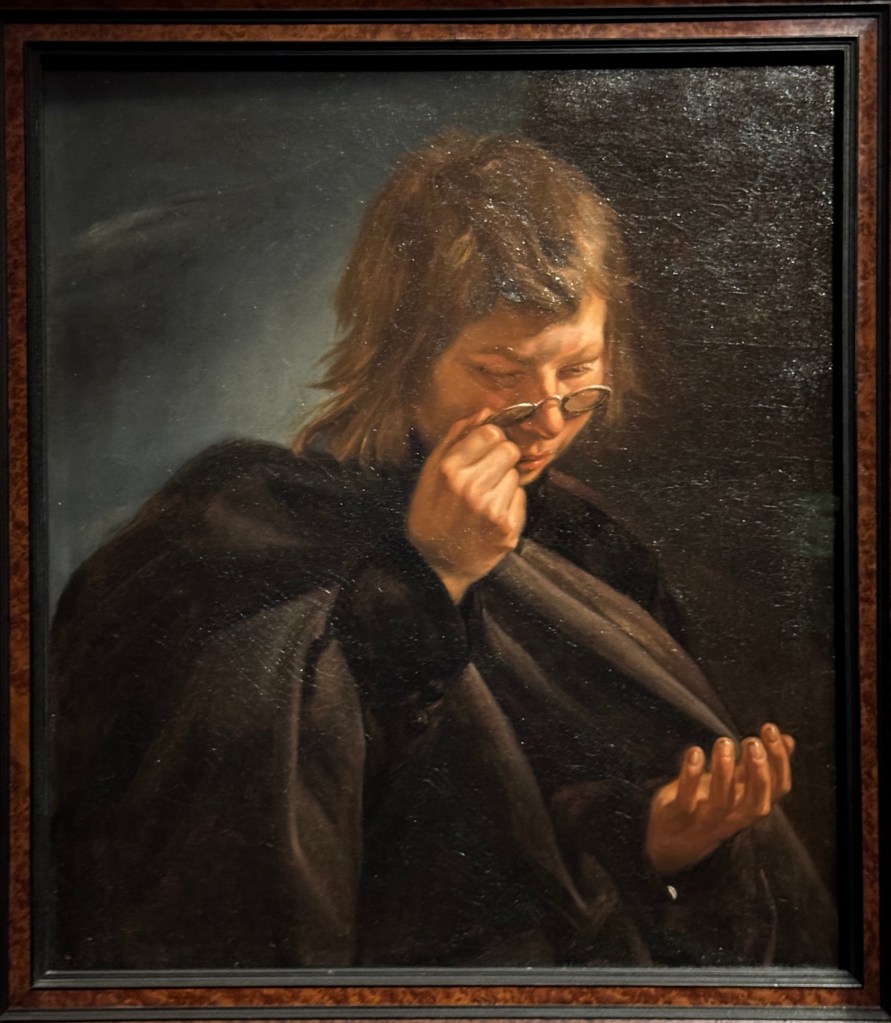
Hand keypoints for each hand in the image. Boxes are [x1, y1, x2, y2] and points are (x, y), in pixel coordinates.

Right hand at [407, 410, 525, 602]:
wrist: (436, 564)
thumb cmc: (431, 514)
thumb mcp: (431, 473)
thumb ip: (456, 439)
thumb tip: (484, 411)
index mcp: (450, 469)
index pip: (490, 432)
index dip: (490, 437)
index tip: (485, 448)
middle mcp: (471, 487)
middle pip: (508, 449)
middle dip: (500, 457)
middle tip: (486, 474)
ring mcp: (491, 508)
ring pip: (516, 473)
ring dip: (504, 482)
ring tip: (484, 499)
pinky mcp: (507, 528)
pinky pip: (520, 498)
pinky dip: (509, 503)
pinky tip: (491, 515)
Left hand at [645, 723, 794, 875]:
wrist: (671, 842)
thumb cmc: (708, 805)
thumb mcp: (736, 786)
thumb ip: (758, 765)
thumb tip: (789, 740)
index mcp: (749, 806)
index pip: (777, 790)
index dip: (779, 762)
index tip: (770, 730)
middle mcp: (732, 817)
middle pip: (756, 803)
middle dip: (758, 771)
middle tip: (752, 741)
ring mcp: (705, 819)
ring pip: (722, 802)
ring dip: (724, 771)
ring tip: (724, 742)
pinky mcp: (678, 816)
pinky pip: (686, 800)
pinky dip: (691, 777)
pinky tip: (694, 752)